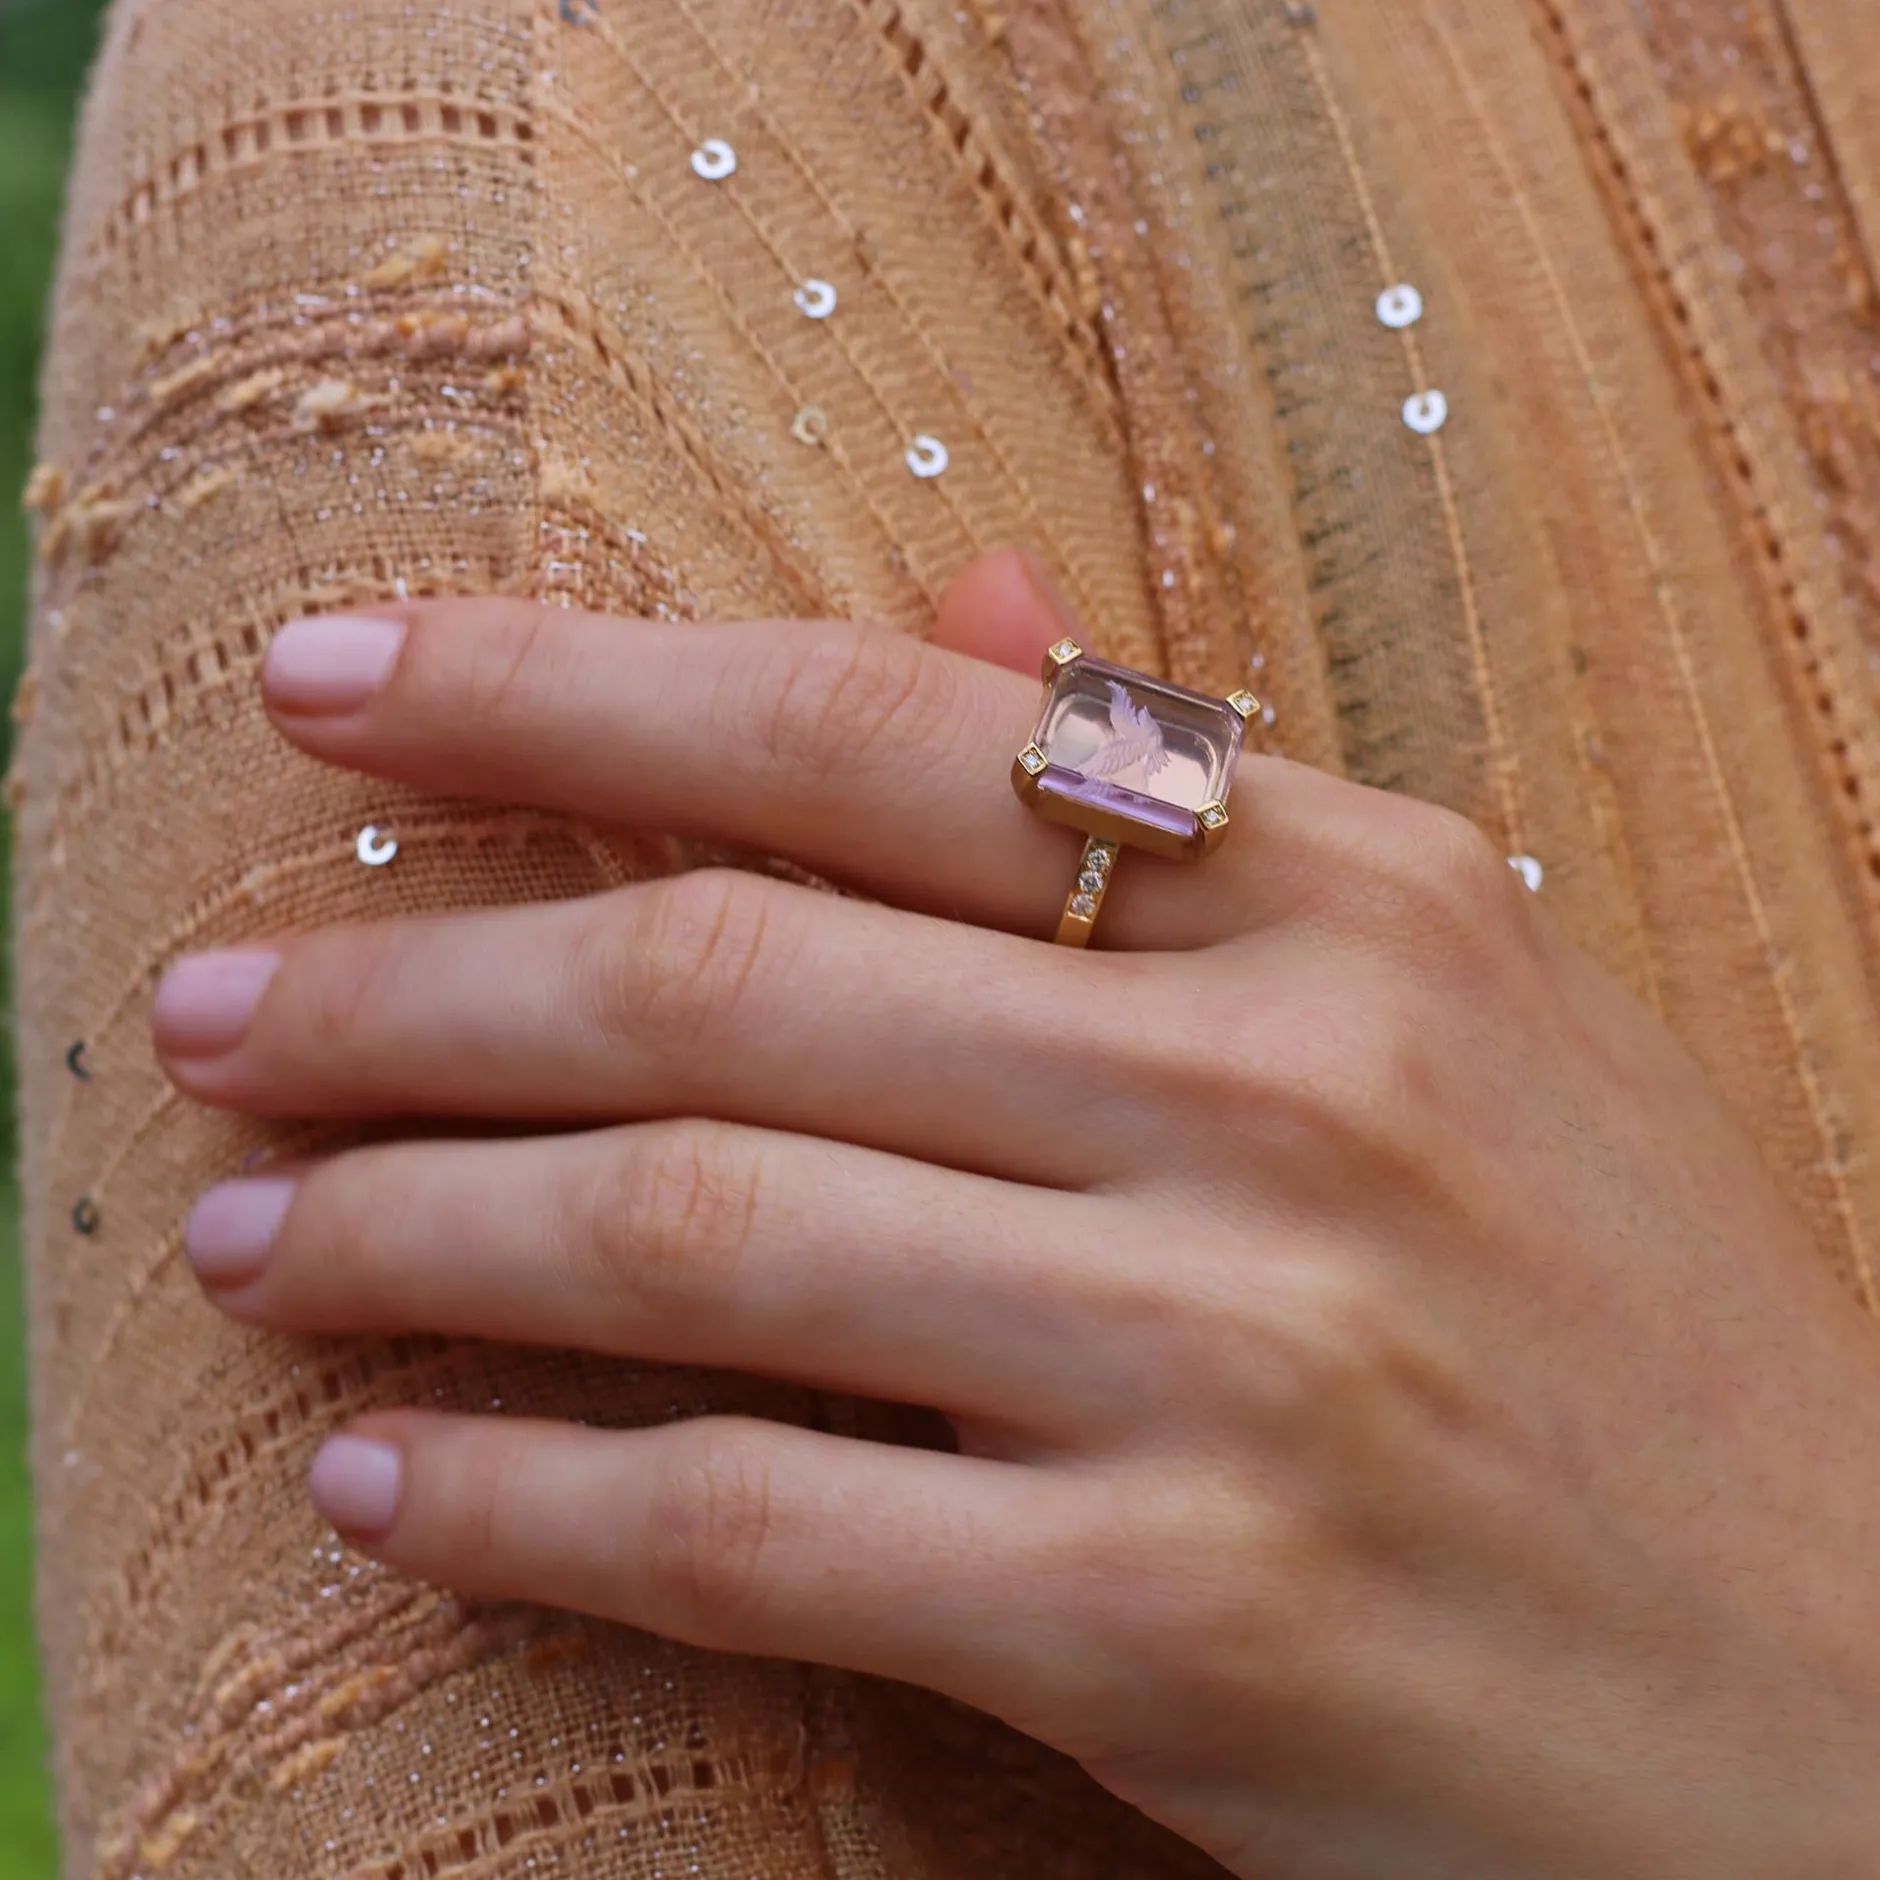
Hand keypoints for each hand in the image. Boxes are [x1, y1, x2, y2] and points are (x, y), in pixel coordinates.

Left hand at [152, 552, 1879, 1878]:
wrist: (1854, 1694)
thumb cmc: (1630, 1336)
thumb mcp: (1459, 1007)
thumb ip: (1182, 800)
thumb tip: (948, 606)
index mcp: (1360, 900)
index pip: (869, 729)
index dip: (560, 689)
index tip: (335, 680)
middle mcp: (1294, 1091)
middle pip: (728, 975)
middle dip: (412, 978)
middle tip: (207, 1008)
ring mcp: (1237, 1358)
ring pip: (698, 1238)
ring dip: (417, 1225)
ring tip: (245, 1226)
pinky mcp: (1186, 1624)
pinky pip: (758, 1526)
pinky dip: (534, 1501)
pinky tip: (395, 1483)